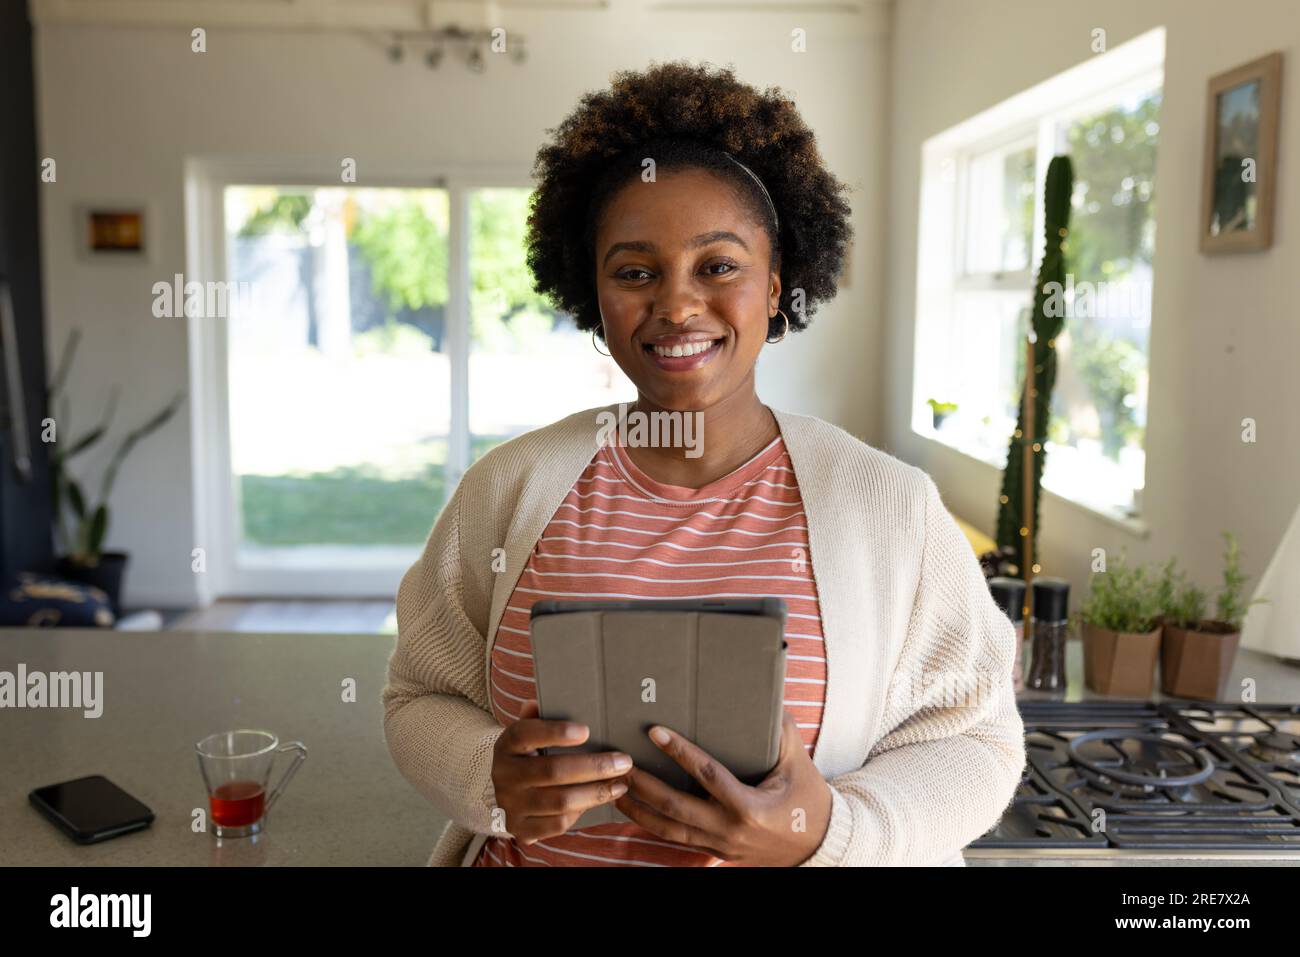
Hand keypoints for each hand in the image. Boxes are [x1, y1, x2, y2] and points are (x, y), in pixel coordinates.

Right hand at [490, 700, 631, 844]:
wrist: (504, 793)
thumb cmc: (528, 756)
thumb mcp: (527, 734)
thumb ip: (537, 718)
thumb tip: (538, 702)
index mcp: (506, 745)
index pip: (525, 734)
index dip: (555, 732)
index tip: (586, 731)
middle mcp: (504, 776)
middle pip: (552, 771)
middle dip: (594, 767)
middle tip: (623, 761)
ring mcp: (510, 805)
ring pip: (560, 801)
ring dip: (596, 793)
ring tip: (621, 784)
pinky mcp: (521, 829)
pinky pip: (557, 824)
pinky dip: (582, 812)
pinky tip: (599, 800)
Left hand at [614, 710, 831, 865]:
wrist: (818, 844)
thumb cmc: (808, 797)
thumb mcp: (797, 761)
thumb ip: (780, 729)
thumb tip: (765, 693)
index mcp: (749, 806)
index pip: (707, 774)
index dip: (680, 752)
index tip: (655, 732)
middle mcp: (729, 829)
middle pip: (675, 806)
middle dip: (643, 785)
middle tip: (620, 762)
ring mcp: (720, 844)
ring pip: (669, 829)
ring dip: (638, 809)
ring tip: (614, 788)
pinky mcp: (716, 851)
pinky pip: (677, 838)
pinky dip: (652, 824)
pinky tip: (634, 809)